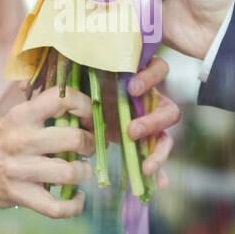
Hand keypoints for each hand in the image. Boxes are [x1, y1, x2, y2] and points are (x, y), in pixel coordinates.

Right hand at [0, 87, 94, 217]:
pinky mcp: (18, 195)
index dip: (85, 105)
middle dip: (90, 144)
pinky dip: (74, 205)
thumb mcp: (13, 117)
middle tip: (88, 147)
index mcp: (22, 115)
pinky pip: (57, 208)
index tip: (89, 117)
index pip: (62, 98)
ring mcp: (20, 170)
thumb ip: (42, 109)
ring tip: (80, 171)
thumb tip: (76, 103)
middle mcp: (22, 140)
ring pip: (69, 173)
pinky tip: (77, 197)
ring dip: (84, 173)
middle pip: (74, 139)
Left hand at [85, 55, 179, 189]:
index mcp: (138, 77)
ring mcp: (147, 124)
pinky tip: (157, 185)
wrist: (72, 109)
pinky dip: (158, 171)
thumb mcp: (83, 73)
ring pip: (166, 136)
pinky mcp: (142, 143)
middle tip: (131, 131)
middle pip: (169, 109)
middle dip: (153, 121)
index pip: (158, 69)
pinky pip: (155, 158)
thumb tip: (65, 49)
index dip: (150, 77)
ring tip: (144, 166)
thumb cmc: (80, 85)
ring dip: (159, 151)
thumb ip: (83, 63)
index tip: (132, 88)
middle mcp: (148, 101)